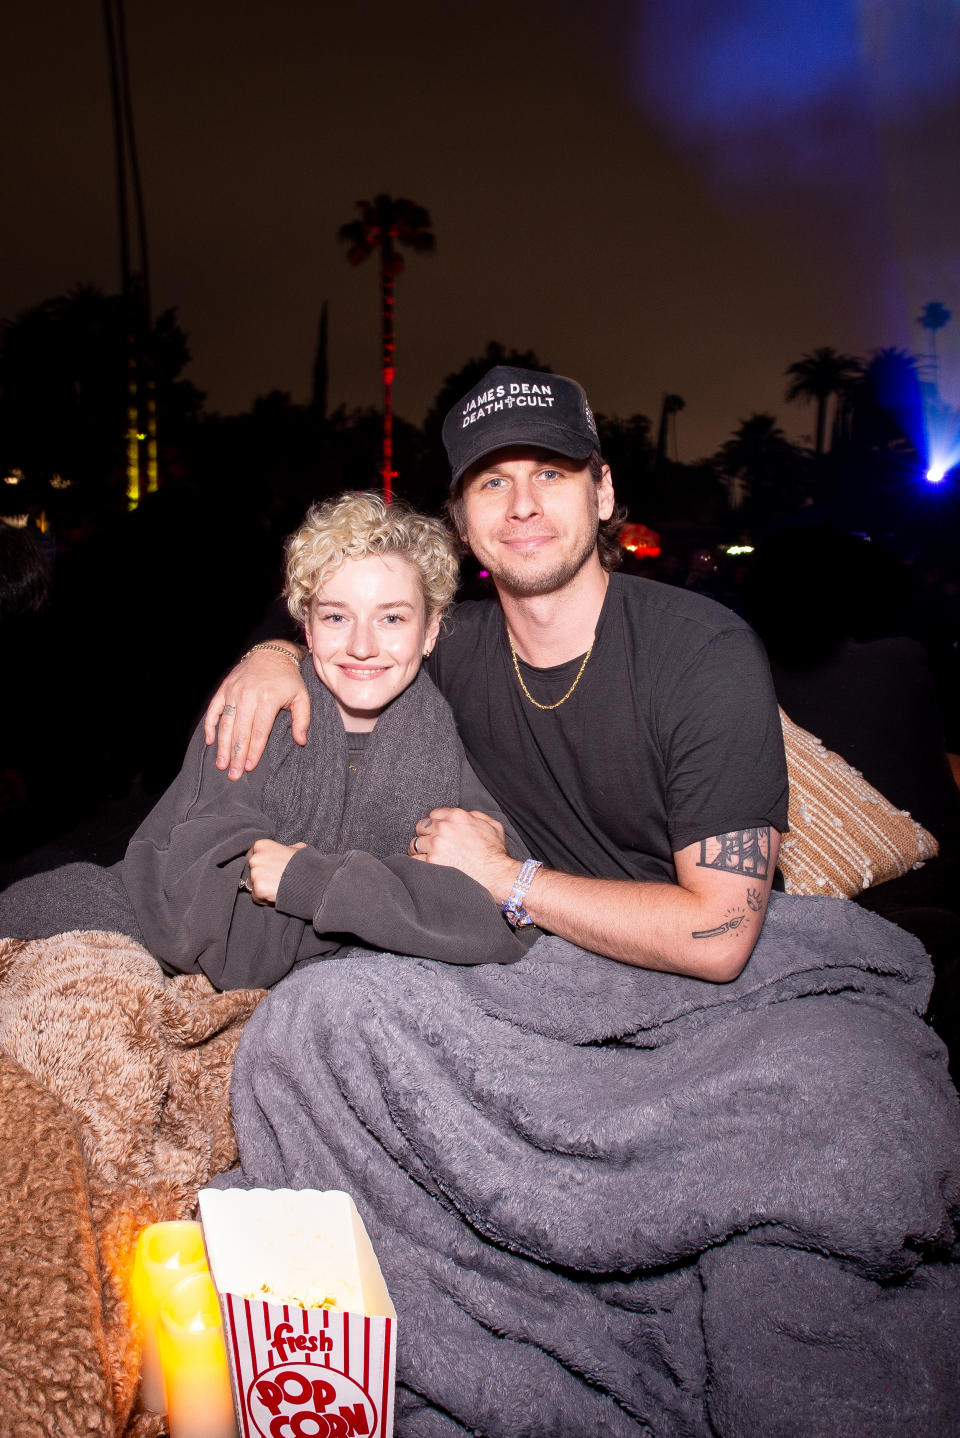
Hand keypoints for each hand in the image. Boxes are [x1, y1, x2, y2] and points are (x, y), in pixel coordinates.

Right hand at [204, 644, 309, 778]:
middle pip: (241, 731)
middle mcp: (248, 695)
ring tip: (221, 764)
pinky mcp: (224, 689)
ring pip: (226, 723)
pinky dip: (210, 725)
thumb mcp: (302, 697)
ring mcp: (234, 692)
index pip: (259, 731)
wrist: (271, 653)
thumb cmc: (288, 679)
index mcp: (268, 698)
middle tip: (233, 775)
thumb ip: (302, 720)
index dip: (254, 751)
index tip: (249, 767)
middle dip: (236, 755)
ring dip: (223, 746)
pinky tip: (210, 741)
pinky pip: (214, 709)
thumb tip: (301, 741)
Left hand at [245, 840, 305, 904]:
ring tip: (279, 887)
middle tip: (276, 880)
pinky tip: (277, 894)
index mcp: (262, 845)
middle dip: (261, 877)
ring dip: (263, 888)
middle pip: (250, 871)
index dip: (261, 865)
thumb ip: (284, 848)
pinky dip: (265, 899)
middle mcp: (255, 858)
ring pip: (252, 885)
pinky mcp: (259, 889)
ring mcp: (256, 874)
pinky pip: (257, 897)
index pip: (251, 856)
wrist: (313, 879)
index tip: (270, 870)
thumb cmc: (306, 863)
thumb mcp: (297, 848)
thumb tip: (286, 850)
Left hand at [408, 808, 519, 901]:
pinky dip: (418, 863)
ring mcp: (436, 844)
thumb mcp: (493, 826)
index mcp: (457, 816)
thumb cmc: (496, 852)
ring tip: (427, 856)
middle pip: (421, 826)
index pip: (434, 814)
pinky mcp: (431, 861)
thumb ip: (477, 816)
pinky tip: (425, 865)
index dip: (436, 823)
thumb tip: (467, 815)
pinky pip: (415, 859)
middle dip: (426, 835)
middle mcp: (444, 827)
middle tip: (432, 844)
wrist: (496, 874)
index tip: (438, 832)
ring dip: (420, 850)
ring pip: (415, 843)